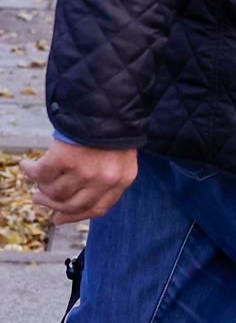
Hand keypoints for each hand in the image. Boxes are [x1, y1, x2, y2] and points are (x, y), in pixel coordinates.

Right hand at [22, 141, 138, 223]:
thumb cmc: (112, 131)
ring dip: (42, 187)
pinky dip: (29, 170)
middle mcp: (104, 180)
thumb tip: (65, 212)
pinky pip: (39, 174)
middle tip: (39, 199)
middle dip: (52, 204)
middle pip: (71, 205)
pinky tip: (26, 165)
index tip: (58, 219)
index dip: (75, 216)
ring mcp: (84, 171)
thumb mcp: (120, 159)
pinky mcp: (64, 159)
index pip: (97, 209)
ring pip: (54, 191)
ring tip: (37, 180)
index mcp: (122, 180)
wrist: (108, 103)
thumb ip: (105, 182)